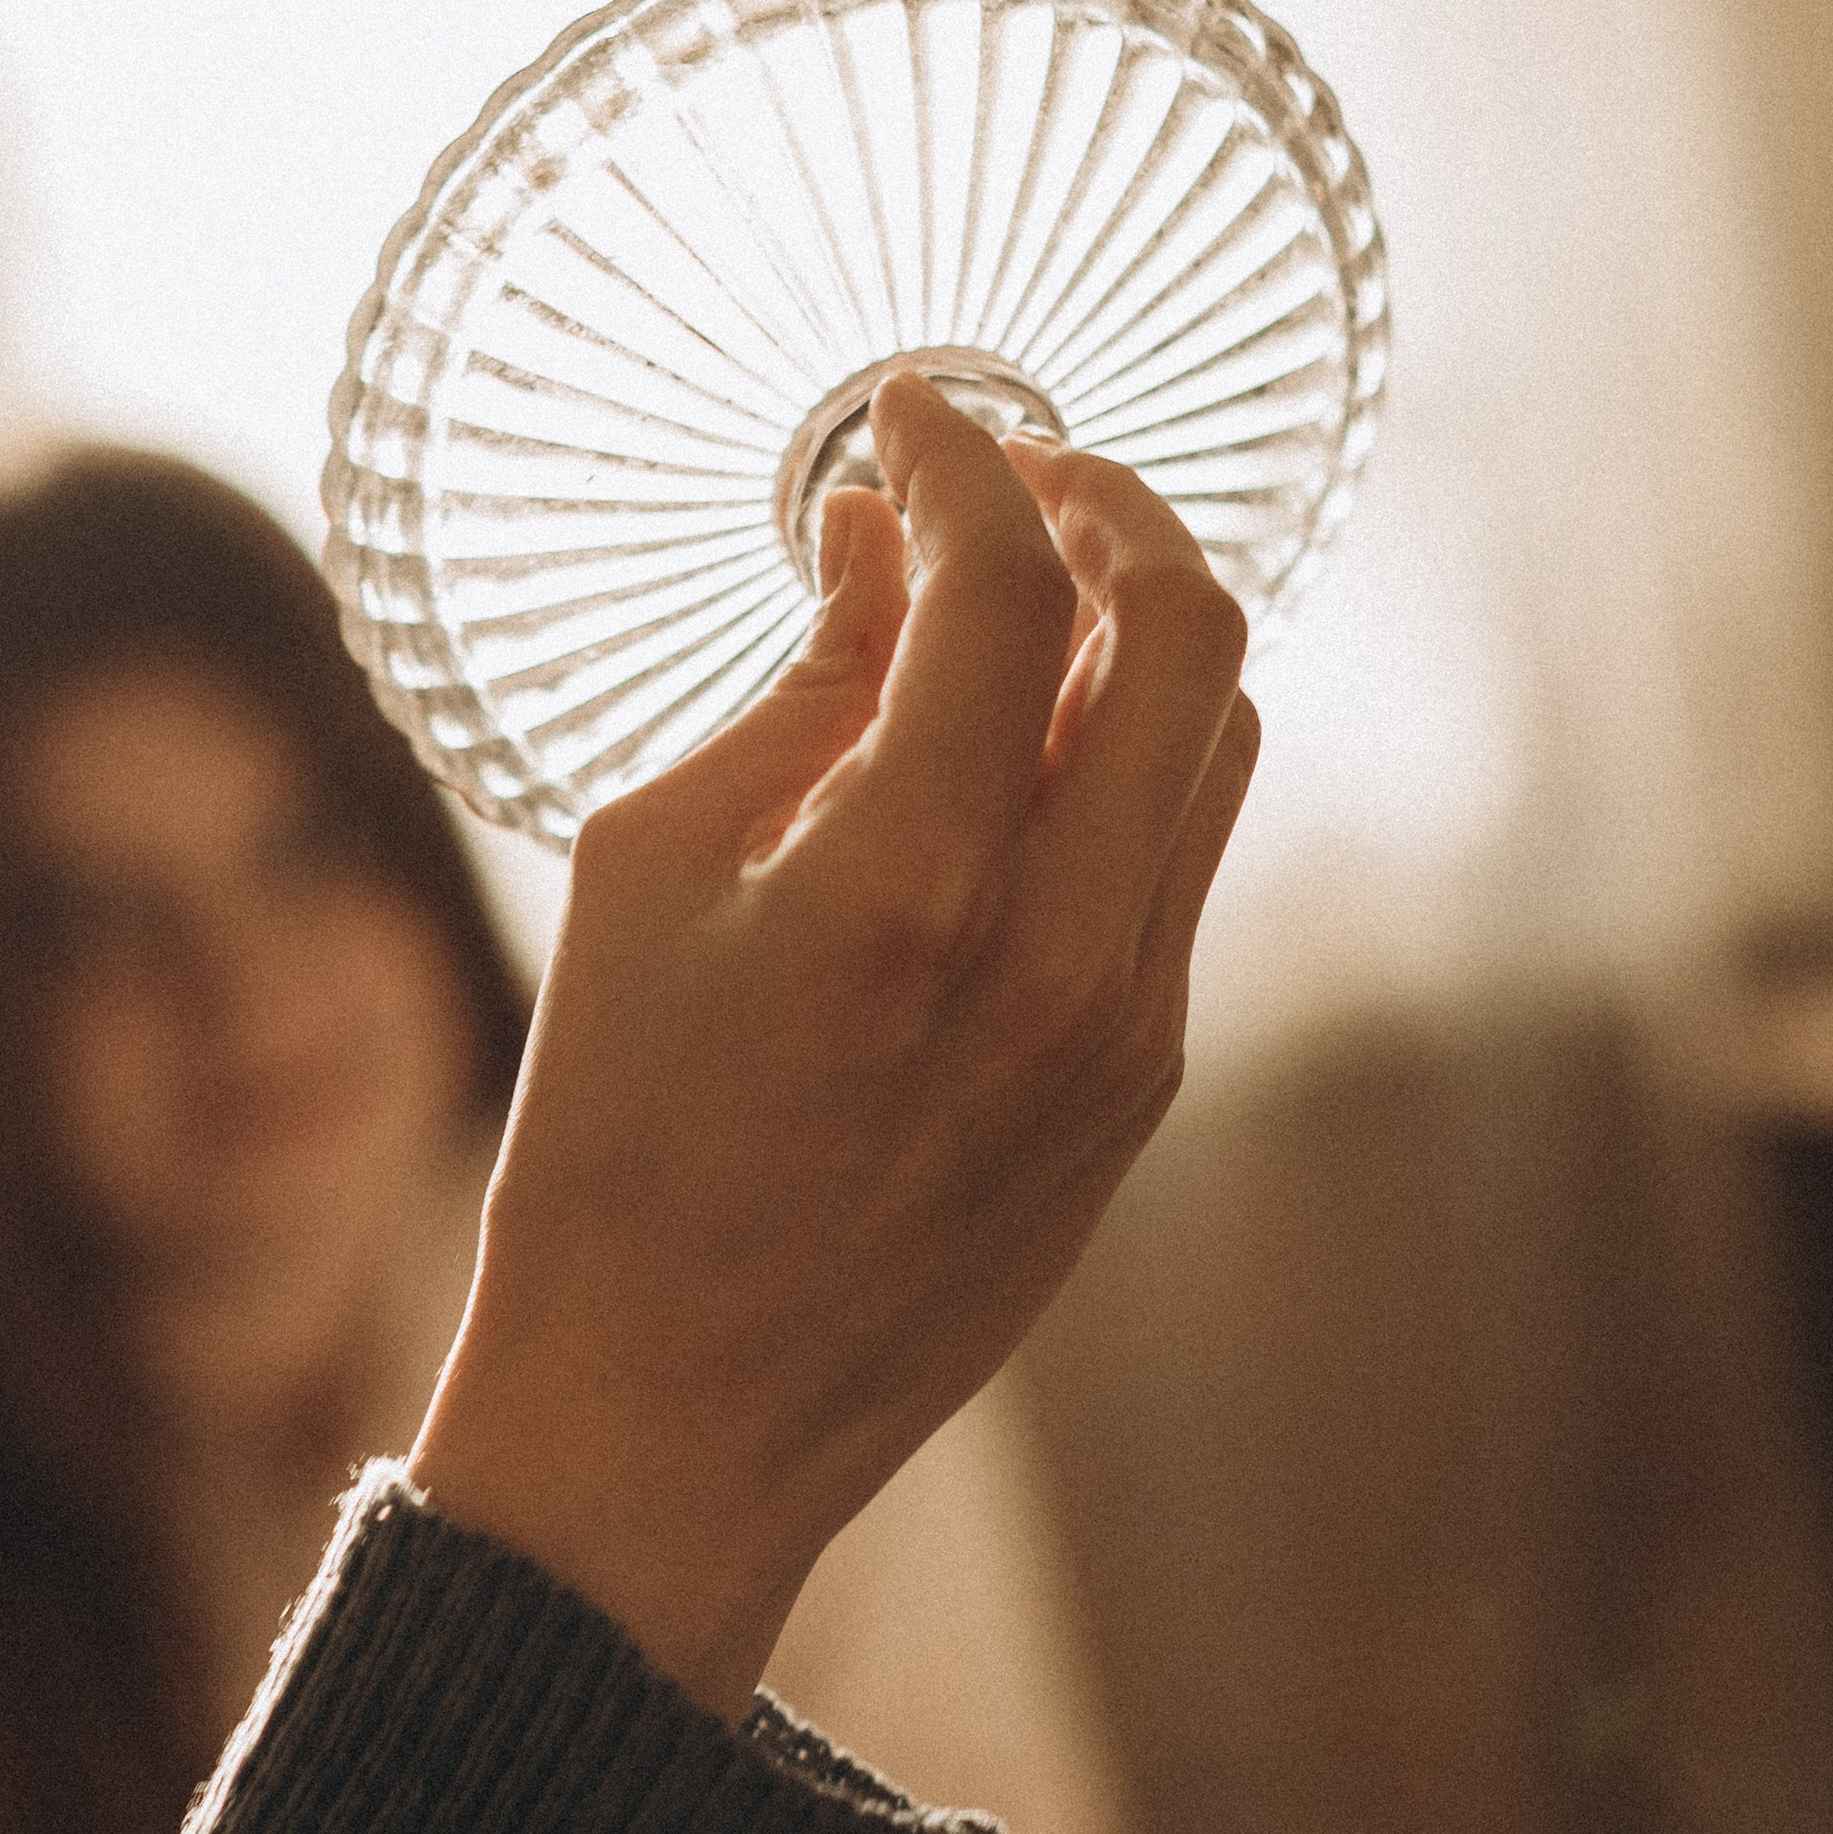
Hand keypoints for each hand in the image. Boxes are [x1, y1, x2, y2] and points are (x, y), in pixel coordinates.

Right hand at [412, 374, 1256, 1717]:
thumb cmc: (615, 1149)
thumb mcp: (646, 881)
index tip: (910, 415)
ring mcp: (1126, 1029)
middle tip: (1008, 479)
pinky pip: (1178, 867)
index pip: (1015, 583)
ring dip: (1136, 638)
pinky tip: (1012, 763)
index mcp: (910, 885)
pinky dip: (1122, 768)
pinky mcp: (1141, 1089)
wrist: (677, 1418)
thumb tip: (876, 553)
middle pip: (1191, 633)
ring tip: (1014, 609)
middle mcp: (1062, 951)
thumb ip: (798, 697)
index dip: (969, 456)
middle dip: (1109, 510)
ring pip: (1217, 748)